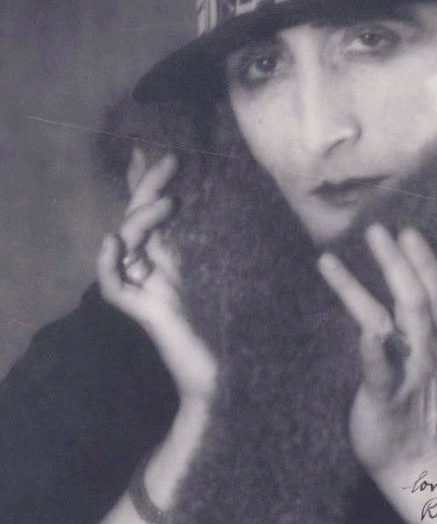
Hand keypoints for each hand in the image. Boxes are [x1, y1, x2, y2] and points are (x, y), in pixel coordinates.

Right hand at [98, 148, 217, 403]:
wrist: (234, 373)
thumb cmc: (241, 323)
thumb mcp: (238, 268)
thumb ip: (230, 240)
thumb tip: (240, 202)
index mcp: (177, 257)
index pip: (155, 211)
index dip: (149, 182)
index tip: (154, 150)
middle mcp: (157, 268)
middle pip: (138, 218)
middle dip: (149, 187)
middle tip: (170, 160)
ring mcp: (148, 288)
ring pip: (124, 243)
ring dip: (141, 218)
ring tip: (168, 203)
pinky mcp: (145, 312)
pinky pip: (113, 286)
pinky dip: (108, 264)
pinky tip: (113, 241)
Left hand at [318, 224, 436, 476]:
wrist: (417, 461)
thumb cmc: (413, 401)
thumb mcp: (425, 358)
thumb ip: (414, 324)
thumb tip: (397, 281)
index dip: (425, 261)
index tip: (408, 231)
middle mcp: (427, 353)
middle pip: (416, 299)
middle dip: (396, 262)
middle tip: (376, 229)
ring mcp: (407, 376)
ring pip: (388, 324)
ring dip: (357, 290)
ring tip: (328, 261)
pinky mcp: (383, 399)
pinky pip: (378, 372)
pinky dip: (372, 350)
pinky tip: (363, 331)